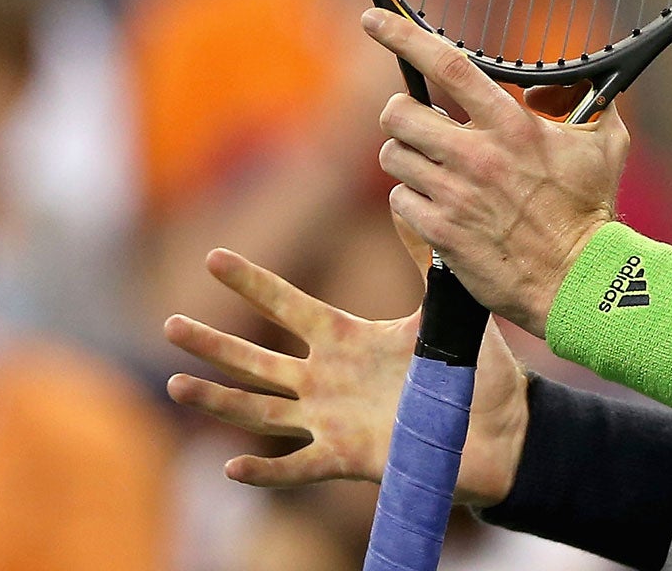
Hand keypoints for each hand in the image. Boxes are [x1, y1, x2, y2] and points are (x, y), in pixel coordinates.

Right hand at [163, 242, 529, 504]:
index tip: (213, 257)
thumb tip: (409, 200)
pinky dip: (266, 470)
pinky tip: (231, 466)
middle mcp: (327, 380)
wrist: (501, 430)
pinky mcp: (348, 460)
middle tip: (170, 324)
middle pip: (258, 360)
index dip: (253, 282)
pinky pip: (297, 467)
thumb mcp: (443, 310)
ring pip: (262, 410)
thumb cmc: (469, 371)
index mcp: (346, 339)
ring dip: (219, 400)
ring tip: (176, 384)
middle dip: (214, 344)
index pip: (288, 305)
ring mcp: (332, 421)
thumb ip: (422, 258)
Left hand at [363, 8, 628, 335]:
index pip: (446, 65)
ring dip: (407, 159)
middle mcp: (476, 154)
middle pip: (399, 113)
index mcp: (512, 124)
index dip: (402, 37)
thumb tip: (553, 87)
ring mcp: (454, 195)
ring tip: (433, 169)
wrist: (578, 280)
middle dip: (402, 115)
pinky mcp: (440, 232)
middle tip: (419, 126)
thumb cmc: (591, 210)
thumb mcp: (606, 143)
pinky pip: (400, 200)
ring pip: (392, 157)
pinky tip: (439, 207)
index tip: (373, 19)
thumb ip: (584, 101)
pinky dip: (413, 200)